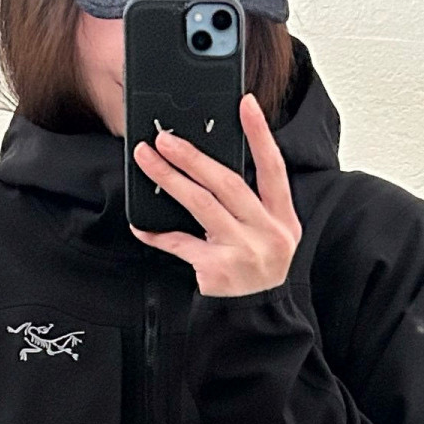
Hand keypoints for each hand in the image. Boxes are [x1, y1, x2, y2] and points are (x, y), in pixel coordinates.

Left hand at [128, 91, 301, 295]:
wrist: (258, 319)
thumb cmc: (258, 269)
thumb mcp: (271, 236)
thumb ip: (251, 205)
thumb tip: (207, 167)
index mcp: (283, 219)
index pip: (273, 168)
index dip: (260, 135)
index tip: (246, 104)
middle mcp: (267, 232)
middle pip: (228, 183)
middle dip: (194, 156)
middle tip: (166, 138)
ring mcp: (243, 251)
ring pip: (202, 206)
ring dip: (171, 180)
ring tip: (148, 160)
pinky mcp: (218, 270)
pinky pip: (181, 244)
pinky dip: (159, 235)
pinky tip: (140, 225)